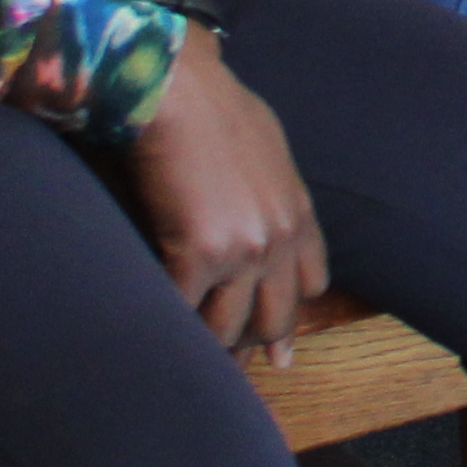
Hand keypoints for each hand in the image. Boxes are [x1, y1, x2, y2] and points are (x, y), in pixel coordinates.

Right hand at [126, 35, 329, 359]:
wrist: (181, 89)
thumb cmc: (214, 106)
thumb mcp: (268, 147)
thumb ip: (270, 187)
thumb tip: (254, 200)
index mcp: (298, 211)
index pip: (310, 280)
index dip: (292, 314)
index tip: (280, 345)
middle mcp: (279, 238)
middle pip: (274, 314)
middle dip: (257, 348)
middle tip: (245, 374)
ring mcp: (243, 252)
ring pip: (228, 326)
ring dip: (212, 354)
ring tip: (197, 377)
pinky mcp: (198, 256)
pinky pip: (183, 312)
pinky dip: (169, 332)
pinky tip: (156, 350)